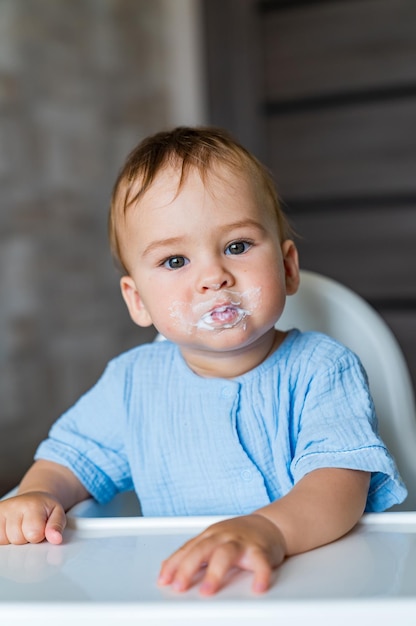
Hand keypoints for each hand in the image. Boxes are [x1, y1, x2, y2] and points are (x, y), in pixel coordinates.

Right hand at [0, 492, 66, 544]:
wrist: (33, 498)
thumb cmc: (45, 508)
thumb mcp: (58, 514)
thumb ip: (57, 526)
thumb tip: (56, 539)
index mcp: (32, 505)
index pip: (34, 534)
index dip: (39, 535)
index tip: (42, 527)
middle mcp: (14, 506)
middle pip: (18, 539)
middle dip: (26, 538)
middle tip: (31, 527)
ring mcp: (2, 510)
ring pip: (5, 540)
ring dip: (14, 538)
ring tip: (22, 527)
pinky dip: (4, 537)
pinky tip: (11, 529)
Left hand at [157, 514, 285, 595]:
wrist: (269, 525)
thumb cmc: (237, 536)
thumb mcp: (212, 540)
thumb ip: (192, 553)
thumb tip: (166, 568)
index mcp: (209, 536)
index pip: (188, 549)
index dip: (174, 564)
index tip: (164, 580)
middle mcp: (223, 537)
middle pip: (202, 549)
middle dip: (188, 567)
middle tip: (179, 586)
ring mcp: (242, 542)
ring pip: (226, 554)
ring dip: (215, 572)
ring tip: (208, 591)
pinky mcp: (261, 550)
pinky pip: (261, 562)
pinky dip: (260, 575)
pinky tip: (257, 587)